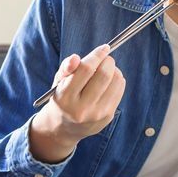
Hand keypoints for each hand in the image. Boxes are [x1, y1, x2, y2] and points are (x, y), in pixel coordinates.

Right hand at [30, 44, 125, 162]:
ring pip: (116, 82)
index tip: (104, 48)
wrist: (63, 128)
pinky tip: (108, 82)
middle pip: (104, 75)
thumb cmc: (62, 98)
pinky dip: (117, 80)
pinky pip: (120, 90)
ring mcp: (96, 114)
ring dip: (114, 70)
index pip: (86, 69)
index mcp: (65, 97)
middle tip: (105, 59)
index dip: (97, 55)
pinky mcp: (107, 117)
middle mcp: (81, 108)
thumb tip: (75, 58)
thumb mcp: (58, 82)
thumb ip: (66, 68)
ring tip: (106, 71)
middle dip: (108, 61)